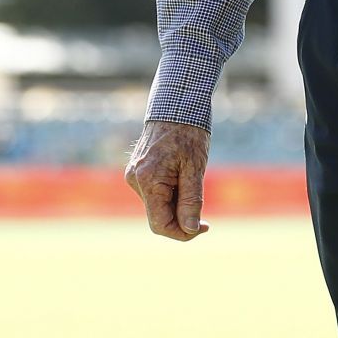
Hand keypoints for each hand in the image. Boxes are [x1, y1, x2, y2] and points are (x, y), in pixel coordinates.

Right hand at [124, 119, 211, 240]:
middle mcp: (135, 181)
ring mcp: (133, 176)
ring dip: (177, 204)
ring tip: (192, 180)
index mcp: (148, 181)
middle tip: (204, 212)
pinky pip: (154, 193)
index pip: (160, 225)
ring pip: (157, 205)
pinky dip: (171, 194)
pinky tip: (182, 176)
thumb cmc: (189, 134)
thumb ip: (191, 201)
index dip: (182, 233)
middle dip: (182, 217)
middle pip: (158, 216)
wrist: (176, 104)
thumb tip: (189, 229)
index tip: (203, 227)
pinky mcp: (137, 172)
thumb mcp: (195, 168)